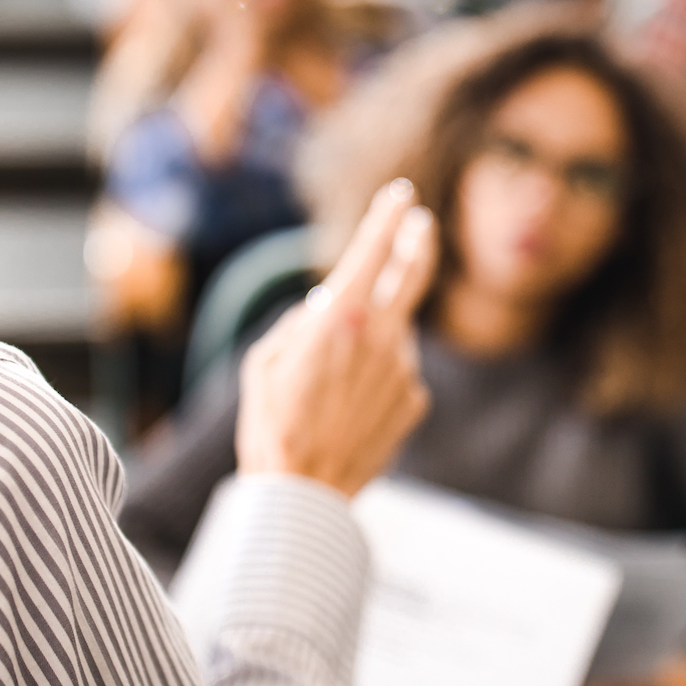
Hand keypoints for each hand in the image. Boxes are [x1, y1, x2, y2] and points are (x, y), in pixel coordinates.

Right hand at [236, 180, 435, 497]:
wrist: (305, 493)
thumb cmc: (272, 424)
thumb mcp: (264, 362)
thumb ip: (299, 325)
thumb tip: (324, 309)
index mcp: (342, 318)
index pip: (373, 249)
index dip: (388, 215)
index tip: (401, 193)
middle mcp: (383, 336)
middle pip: (412, 273)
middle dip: (418, 241)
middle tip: (421, 224)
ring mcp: (404, 369)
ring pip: (394, 332)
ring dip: (373, 337)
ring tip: (331, 382)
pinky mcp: (414, 399)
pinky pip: (396, 372)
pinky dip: (377, 376)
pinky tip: (347, 409)